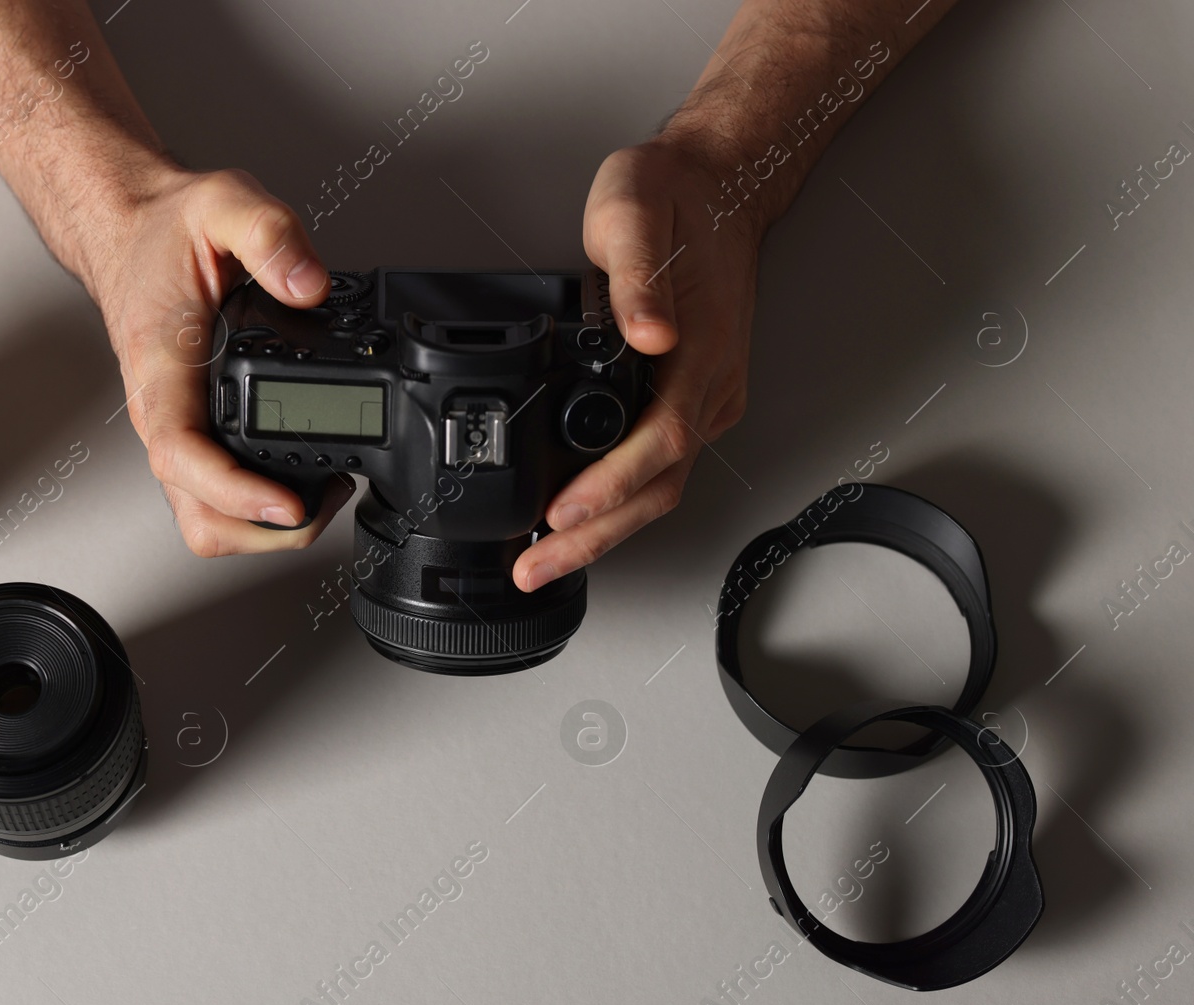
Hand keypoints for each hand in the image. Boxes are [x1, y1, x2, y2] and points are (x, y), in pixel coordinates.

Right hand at [80, 164, 354, 555]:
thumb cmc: (163, 231)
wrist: (129, 233)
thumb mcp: (221, 203)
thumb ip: (270, 234)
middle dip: (263, 530)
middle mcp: (162, 413)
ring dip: (262, 529)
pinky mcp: (193, 434)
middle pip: (199, 514)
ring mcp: (177, 431)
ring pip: (206, 518)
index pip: (183, 456)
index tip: (287, 503)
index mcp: (161, 368)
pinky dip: (257, 508)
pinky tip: (300, 482)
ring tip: (320, 497)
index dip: (235, 492)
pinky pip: (216, 497)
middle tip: (325, 502)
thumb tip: (309, 283)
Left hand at [513, 136, 760, 591]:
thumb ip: (637, 276)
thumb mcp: (635, 211)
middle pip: (660, 488)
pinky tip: (577, 516)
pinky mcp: (693, 398)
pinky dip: (618, 501)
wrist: (720, 185)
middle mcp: (710, 385)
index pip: (659, 442)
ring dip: (605, 530)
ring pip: (662, 487)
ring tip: (545, 558)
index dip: (609, 487)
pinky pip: (661, 467)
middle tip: (535, 567)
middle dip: (595, 538)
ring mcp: (706, 396)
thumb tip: (645, 333)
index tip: (561, 516)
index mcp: (699, 350)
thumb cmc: (673, 197)